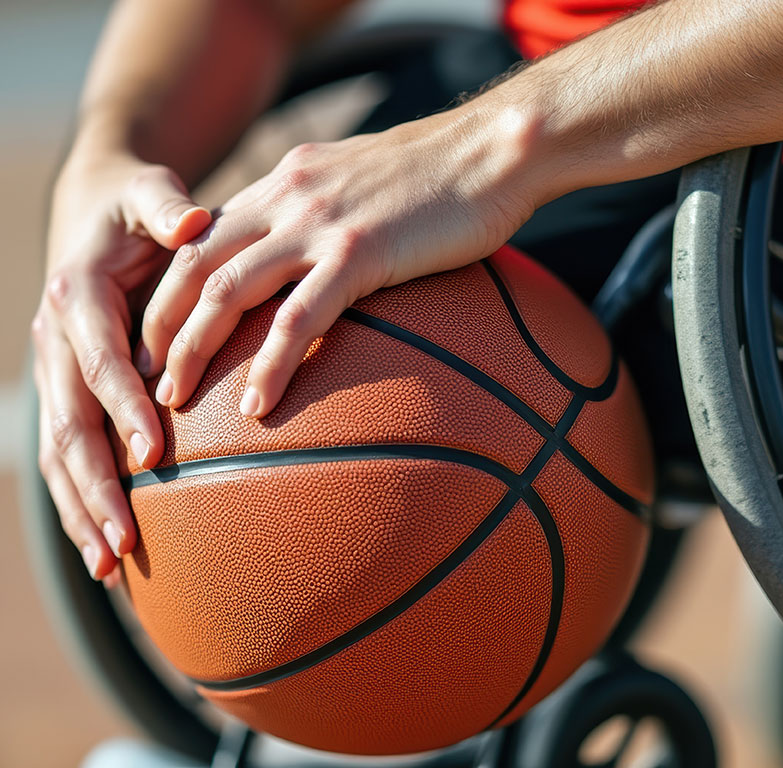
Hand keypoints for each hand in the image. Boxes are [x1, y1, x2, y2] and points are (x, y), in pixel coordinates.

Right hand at [34, 148, 210, 580]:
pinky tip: (106, 546)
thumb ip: (168, 208)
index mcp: (76, 297)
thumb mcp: (149, 194)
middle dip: (95, 487)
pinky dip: (82, 500)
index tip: (153, 452)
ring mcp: (54, 372)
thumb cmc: (136, 207)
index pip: (99, 362)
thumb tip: (195, 221)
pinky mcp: (66, 392)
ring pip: (58, 453)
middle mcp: (55, 341)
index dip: (122, 406)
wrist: (93, 211)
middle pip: (69, 426)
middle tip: (125, 543)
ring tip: (111, 567)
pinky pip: (68, 454)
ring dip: (81, 510)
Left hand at [139, 110, 533, 417]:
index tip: (157, 335)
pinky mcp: (358, 252)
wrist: (492, 151)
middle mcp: (286, 197)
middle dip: (158, 324)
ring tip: (174, 398)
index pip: (203, 236)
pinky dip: (270, 364)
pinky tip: (257, 406)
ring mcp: (319, 224)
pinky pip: (298, 318)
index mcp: (285, 182)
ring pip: (227, 290)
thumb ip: (329, 216)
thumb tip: (322, 261)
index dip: (168, 288)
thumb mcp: (365, 184)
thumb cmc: (444, 176)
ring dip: (192, 348)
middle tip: (146, 377)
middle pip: (194, 264)